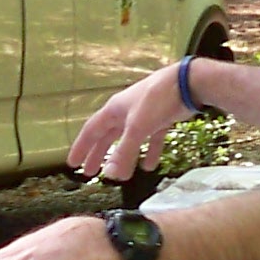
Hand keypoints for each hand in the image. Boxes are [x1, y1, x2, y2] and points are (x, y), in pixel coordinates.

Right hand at [69, 62, 191, 183]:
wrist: (186, 84)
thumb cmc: (157, 100)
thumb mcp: (137, 128)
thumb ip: (124, 152)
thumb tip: (110, 176)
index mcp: (114, 110)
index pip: (91, 130)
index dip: (81, 147)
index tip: (73, 164)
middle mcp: (125, 112)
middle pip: (107, 136)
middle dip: (98, 154)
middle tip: (89, 173)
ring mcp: (143, 116)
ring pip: (127, 140)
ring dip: (122, 156)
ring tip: (117, 175)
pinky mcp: (160, 119)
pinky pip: (150, 140)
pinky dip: (148, 153)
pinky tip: (149, 167)